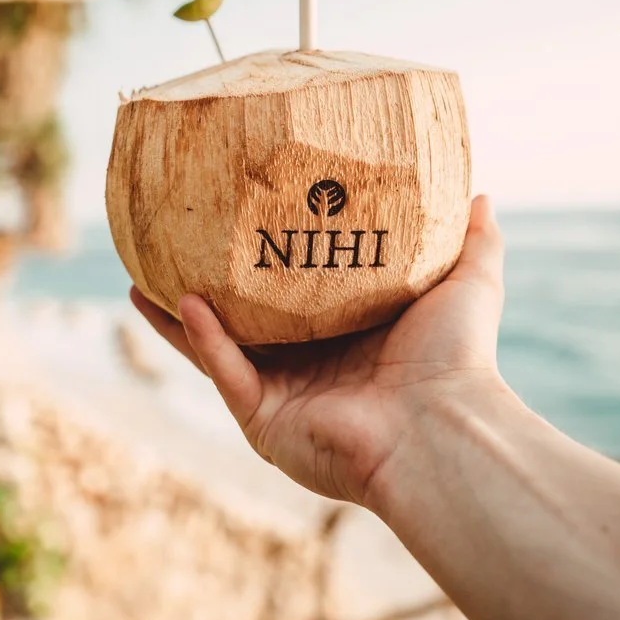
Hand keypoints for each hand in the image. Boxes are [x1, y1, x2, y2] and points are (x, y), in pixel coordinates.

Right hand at [130, 195, 504, 509]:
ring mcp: (282, 396)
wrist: (444, 425)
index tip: (244, 222)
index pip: (294, 297)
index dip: (266, 263)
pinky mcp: (264, 422)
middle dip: (204, 290)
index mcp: (346, 338)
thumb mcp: (467, 283)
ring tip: (138, 278)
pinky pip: (224, 371)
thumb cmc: (457, 357)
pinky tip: (183, 300)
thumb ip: (472, 240)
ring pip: (214, 348)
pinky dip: (202, 338)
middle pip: (241, 323)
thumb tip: (481, 193)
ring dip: (176, 317)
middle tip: (173, 249)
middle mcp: (308, 368)